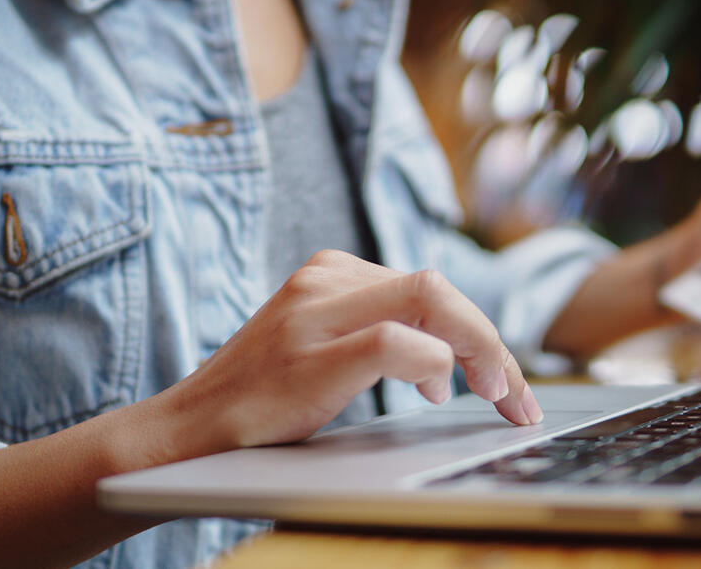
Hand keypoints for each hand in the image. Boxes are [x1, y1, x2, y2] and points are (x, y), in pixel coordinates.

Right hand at [163, 250, 542, 453]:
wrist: (187, 430)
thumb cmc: (264, 399)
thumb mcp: (324, 345)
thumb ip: (378, 330)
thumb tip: (455, 350)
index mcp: (332, 270)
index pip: (431, 286)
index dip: (481, 332)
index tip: (507, 381)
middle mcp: (324, 277)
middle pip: (439, 286)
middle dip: (491, 342)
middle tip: (513, 395)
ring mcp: (313, 311)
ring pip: (430, 299)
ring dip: (478, 350)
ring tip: (491, 394)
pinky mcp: (308, 353)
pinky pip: (396, 341)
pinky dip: (434, 365)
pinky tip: (435, 393)